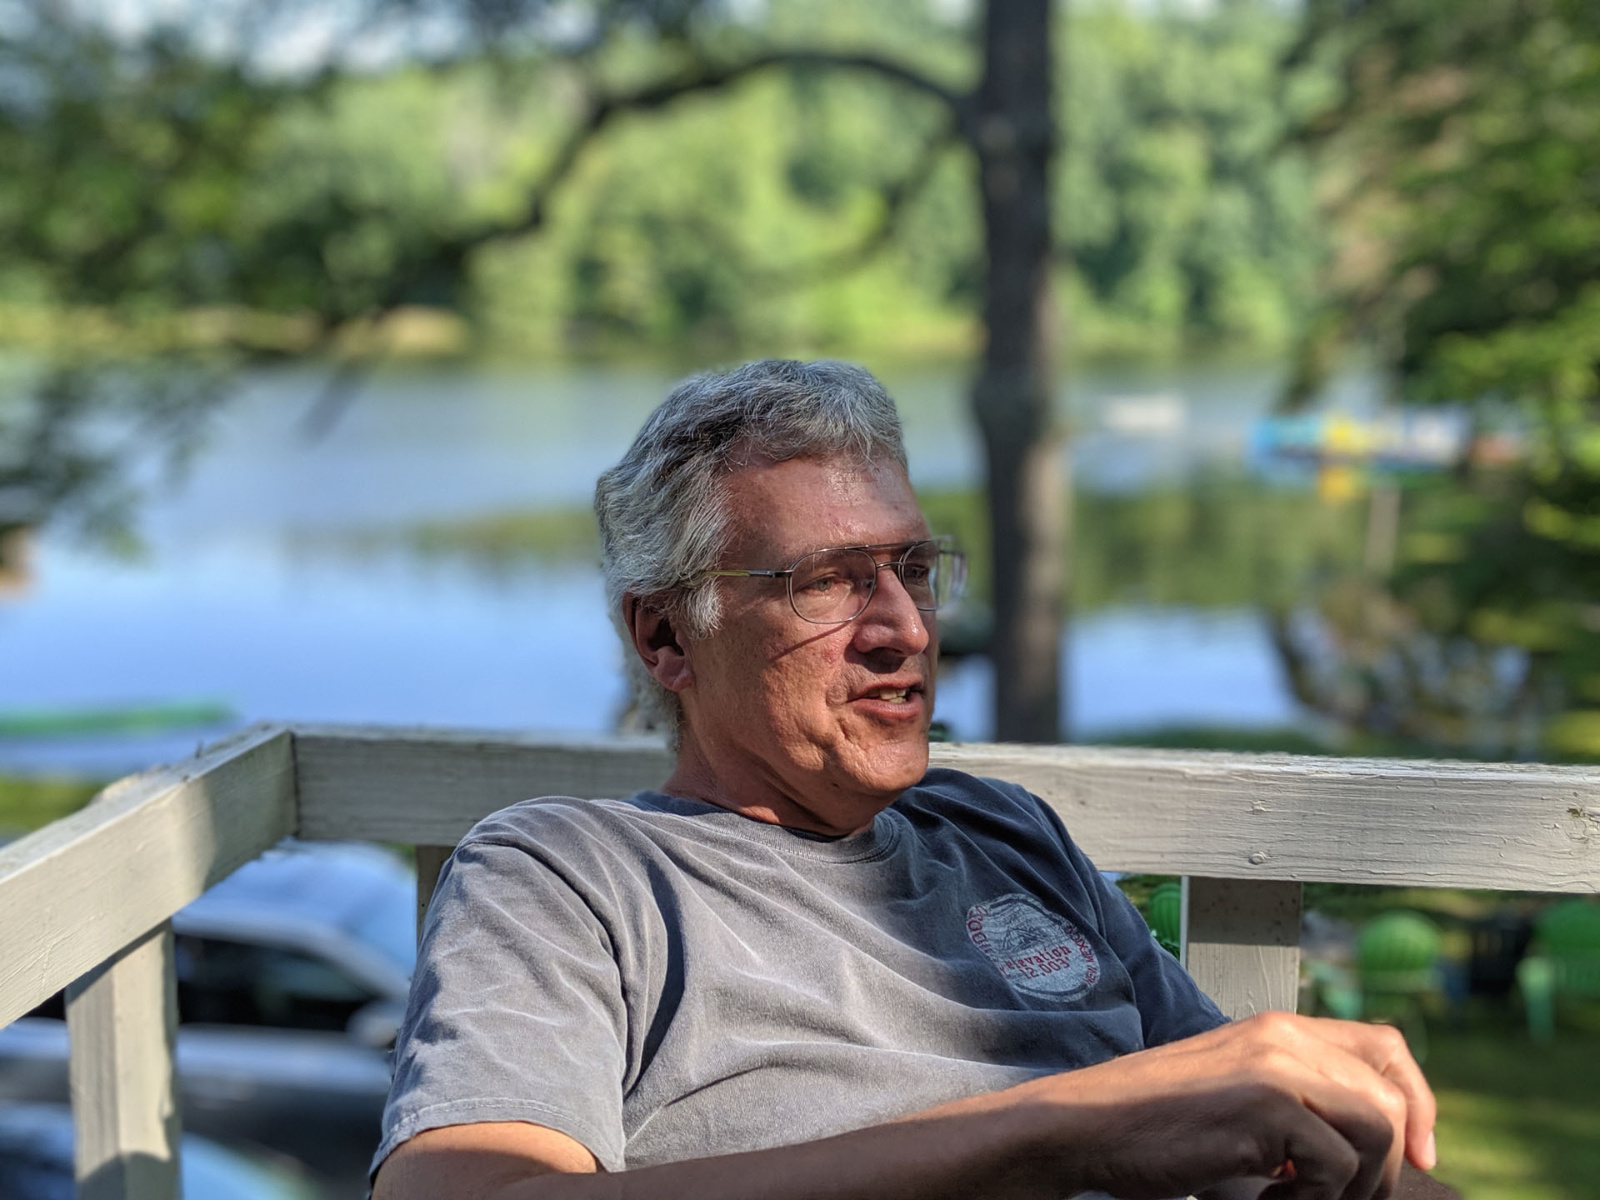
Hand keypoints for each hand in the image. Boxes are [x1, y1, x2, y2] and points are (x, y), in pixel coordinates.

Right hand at [1028, 1011, 1436, 1199]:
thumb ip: (1293, 1098)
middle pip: (1392, 1098)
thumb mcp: (1233, 1094)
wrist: (1084, 1125)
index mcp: (1278, 1029)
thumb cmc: (1151, 1124)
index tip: (1418, 1156)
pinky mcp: (1263, 1105)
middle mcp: (1283, 1036)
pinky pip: (1334, 1163)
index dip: (1418, 1101)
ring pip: (1377, 1131)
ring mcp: (1275, 1066)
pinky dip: (1313, 1199)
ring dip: (1354, 1188)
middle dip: (1390, 1167)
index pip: (1385, 1047)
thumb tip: (1371, 1147)